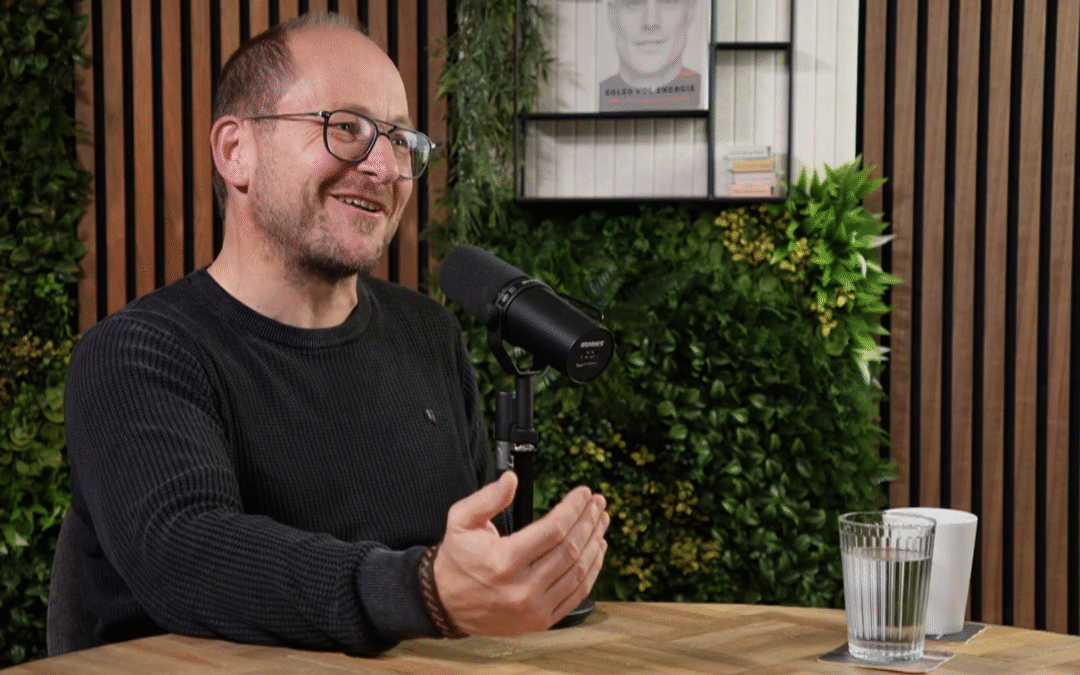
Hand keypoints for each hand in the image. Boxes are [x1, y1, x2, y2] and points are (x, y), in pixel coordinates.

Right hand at [432, 470, 608, 635]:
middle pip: (570, 549)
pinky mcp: (541, 621)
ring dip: (595, 543)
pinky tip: (597, 550)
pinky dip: (592, 570)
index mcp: (503, 562)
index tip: (584, 493)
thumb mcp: (461, 520)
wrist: (447, 603)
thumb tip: (512, 479)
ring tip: (601, 521)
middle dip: (589, 521)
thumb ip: (487, 498)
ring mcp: (534, 609)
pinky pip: (577, 594)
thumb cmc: (457, 559)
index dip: (573, 508)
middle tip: (598, 503)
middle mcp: (521, 589)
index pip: (553, 530)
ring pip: (578, 572)